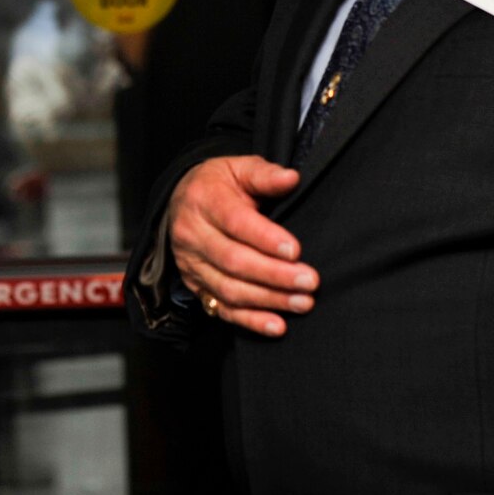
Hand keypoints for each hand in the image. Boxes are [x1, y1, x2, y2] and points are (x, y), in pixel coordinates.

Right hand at [169, 155, 314, 336]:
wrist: (183, 202)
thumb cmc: (219, 185)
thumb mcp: (239, 168)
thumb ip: (265, 175)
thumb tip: (291, 178)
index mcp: (204, 201)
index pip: (235, 222)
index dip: (266, 239)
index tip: (295, 250)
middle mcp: (192, 235)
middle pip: (233, 260)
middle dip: (274, 275)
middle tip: (309, 281)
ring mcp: (191, 265)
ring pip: (229, 289)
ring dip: (268, 300)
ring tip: (302, 303)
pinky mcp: (196, 287)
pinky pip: (222, 309)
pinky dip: (250, 321)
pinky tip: (277, 325)